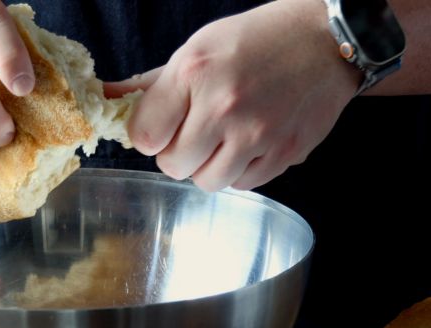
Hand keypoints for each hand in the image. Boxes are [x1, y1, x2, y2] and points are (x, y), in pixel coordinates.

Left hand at [106, 0, 360, 190]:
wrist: (326, 41)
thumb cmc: (254, 42)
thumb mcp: (196, 50)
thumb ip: (149, 85)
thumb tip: (104, 99)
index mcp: (195, 74)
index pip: (144, 137)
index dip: (150, 136)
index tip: (163, 127)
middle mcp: (224, 107)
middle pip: (173, 166)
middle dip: (177, 154)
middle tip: (195, 132)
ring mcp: (256, 134)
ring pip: (207, 182)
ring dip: (208, 166)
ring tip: (222, 140)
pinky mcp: (282, 154)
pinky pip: (242, 184)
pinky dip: (239, 171)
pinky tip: (248, 144)